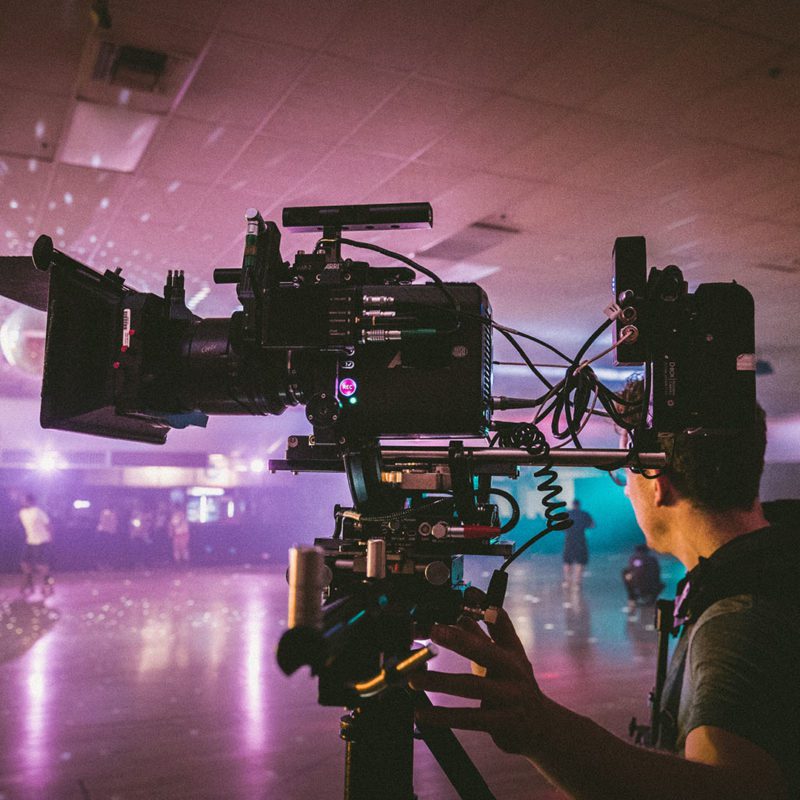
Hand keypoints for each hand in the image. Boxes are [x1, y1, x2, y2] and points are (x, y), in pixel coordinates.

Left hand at [409, 610, 548, 756]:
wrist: (543, 726)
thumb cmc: (516, 685)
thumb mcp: (505, 659)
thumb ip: (483, 638)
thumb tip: (461, 614)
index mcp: (512, 651)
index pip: (500, 621)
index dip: (483, 606)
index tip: (465, 594)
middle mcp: (512, 670)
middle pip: (485, 651)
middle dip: (458, 639)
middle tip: (433, 630)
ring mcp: (508, 697)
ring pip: (471, 686)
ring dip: (440, 681)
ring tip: (415, 678)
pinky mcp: (500, 722)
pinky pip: (468, 718)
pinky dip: (443, 716)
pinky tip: (421, 713)